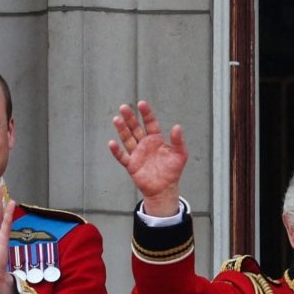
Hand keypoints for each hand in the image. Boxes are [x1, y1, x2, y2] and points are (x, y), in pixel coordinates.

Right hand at [109, 100, 188, 216]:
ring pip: (127, 139)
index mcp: (156, 139)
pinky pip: (122, 157)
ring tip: (116, 119)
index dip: (146, 113)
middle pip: (135, 128)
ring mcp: (137, 154)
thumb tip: (177, 126)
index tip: (141, 104)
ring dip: (122, 130)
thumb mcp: (180, 155)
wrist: (164, 189)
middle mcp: (145, 144)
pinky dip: (117, 151)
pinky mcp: (131, 165)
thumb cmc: (173, 172)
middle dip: (130, 118)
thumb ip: (178, 141)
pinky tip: (112, 143)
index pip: (150, 122)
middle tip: (124, 107)